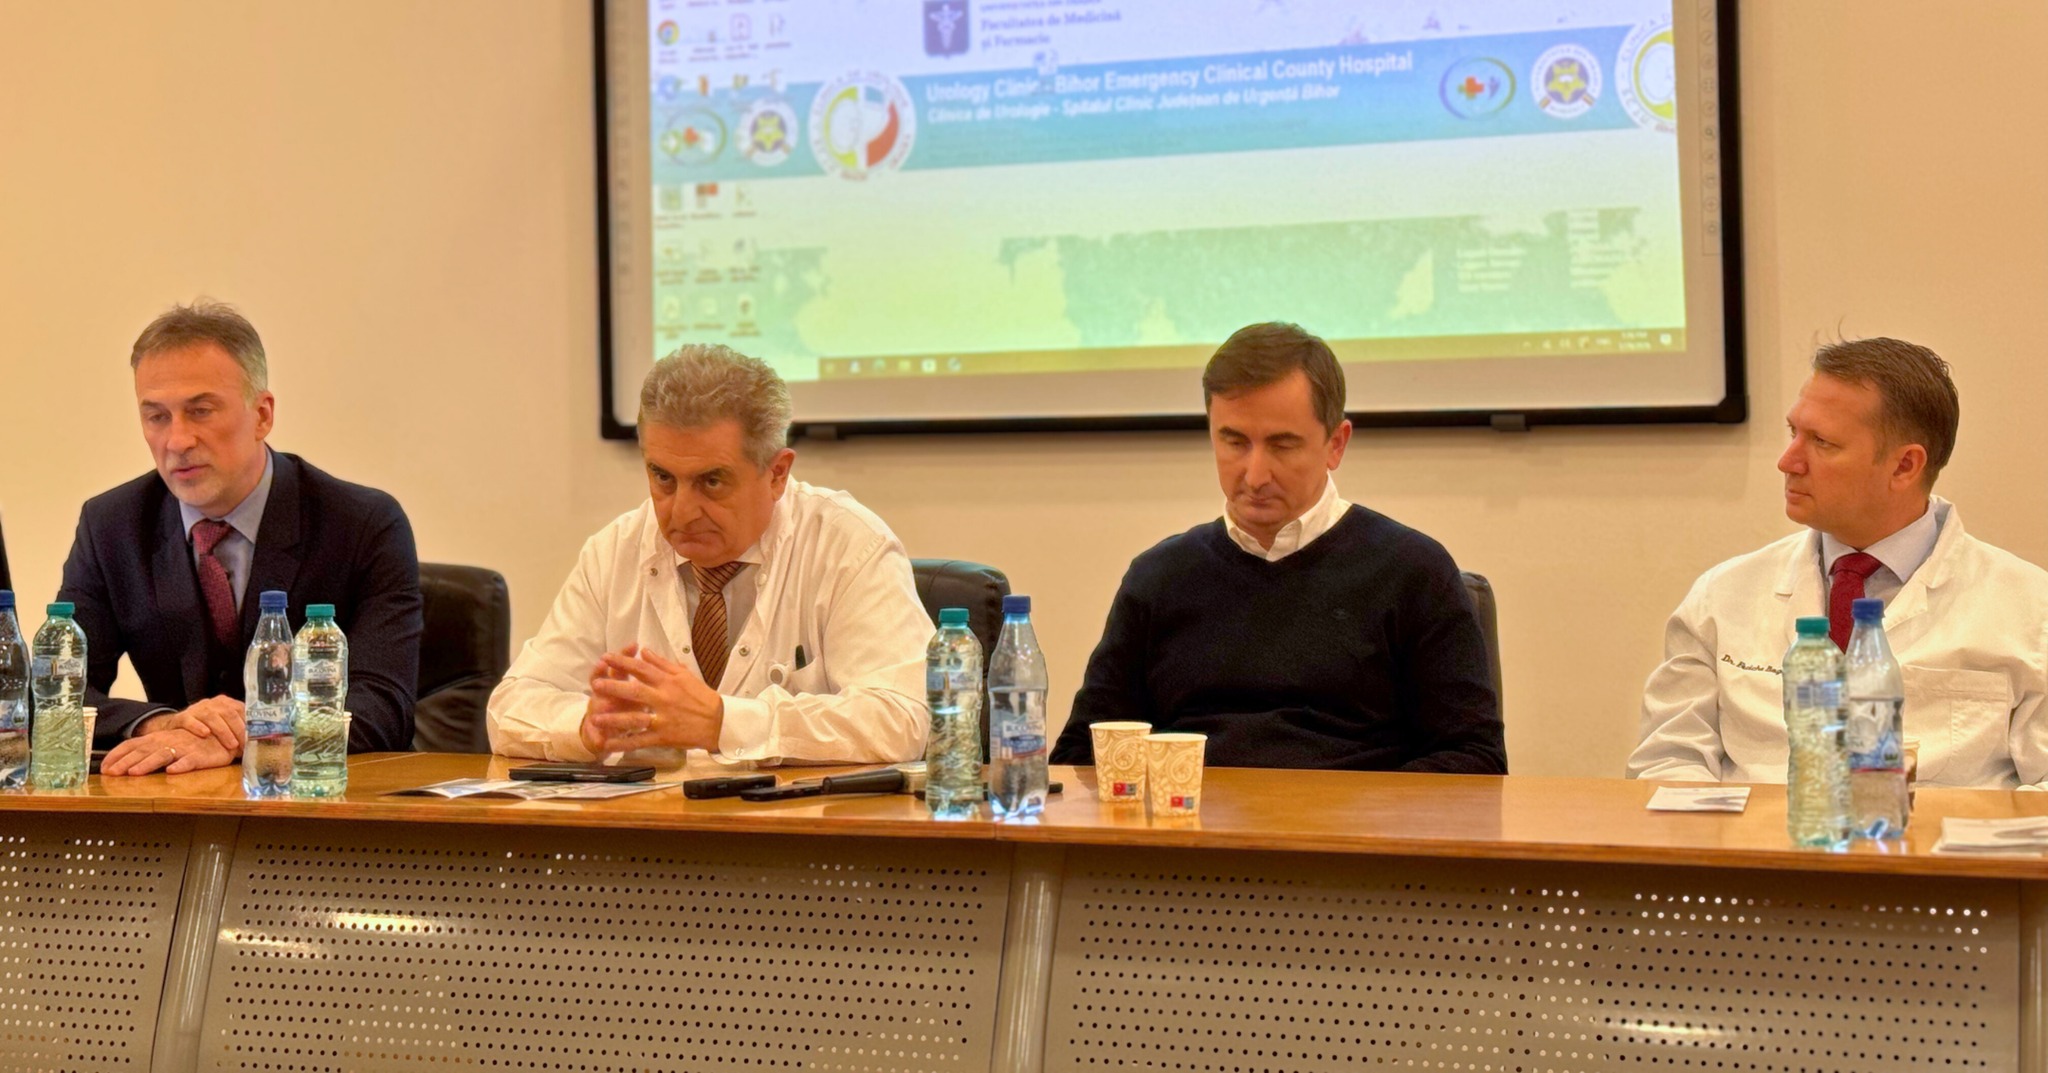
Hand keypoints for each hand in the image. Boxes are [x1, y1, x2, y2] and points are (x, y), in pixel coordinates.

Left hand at [101, 726, 235, 775]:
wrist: (223, 735)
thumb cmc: (192, 742)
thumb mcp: (168, 743)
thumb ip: (149, 750)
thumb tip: (124, 765)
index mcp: (157, 739)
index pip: (131, 745)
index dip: (116, 755)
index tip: (104, 768)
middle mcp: (167, 742)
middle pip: (143, 751)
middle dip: (126, 762)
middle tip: (112, 774)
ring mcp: (183, 748)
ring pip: (163, 755)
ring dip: (148, 764)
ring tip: (135, 773)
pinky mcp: (200, 756)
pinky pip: (190, 761)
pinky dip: (181, 765)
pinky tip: (172, 771)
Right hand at [135, 696, 246, 751]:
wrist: (180, 730)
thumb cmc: (209, 730)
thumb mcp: (226, 727)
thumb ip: (240, 729)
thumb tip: (260, 741)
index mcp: (226, 703)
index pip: (240, 711)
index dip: (248, 726)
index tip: (254, 740)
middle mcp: (212, 703)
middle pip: (228, 713)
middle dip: (238, 730)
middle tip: (243, 745)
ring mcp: (197, 709)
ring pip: (211, 716)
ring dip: (223, 731)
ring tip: (231, 745)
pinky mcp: (182, 717)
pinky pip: (190, 720)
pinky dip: (198, 727)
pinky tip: (205, 734)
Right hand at [579, 644, 645, 754]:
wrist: (605, 732)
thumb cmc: (624, 705)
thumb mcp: (634, 690)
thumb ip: (641, 674)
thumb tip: (649, 653)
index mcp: (616, 684)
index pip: (619, 667)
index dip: (625, 656)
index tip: (634, 645)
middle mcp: (604, 696)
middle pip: (602, 683)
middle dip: (605, 675)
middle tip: (604, 664)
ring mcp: (598, 714)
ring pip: (598, 709)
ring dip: (601, 706)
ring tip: (605, 706)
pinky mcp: (596, 733)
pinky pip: (596, 736)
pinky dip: (597, 738)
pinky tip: (601, 742)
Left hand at [584, 648, 723, 752]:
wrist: (719, 722)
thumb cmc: (702, 697)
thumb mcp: (685, 675)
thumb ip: (663, 664)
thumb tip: (645, 652)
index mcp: (668, 682)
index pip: (642, 669)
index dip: (623, 662)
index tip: (606, 657)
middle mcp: (664, 699)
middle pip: (635, 692)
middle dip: (614, 688)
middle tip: (595, 685)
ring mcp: (663, 719)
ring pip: (635, 718)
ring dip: (614, 719)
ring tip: (595, 718)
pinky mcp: (663, 737)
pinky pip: (641, 741)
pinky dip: (624, 743)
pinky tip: (609, 744)